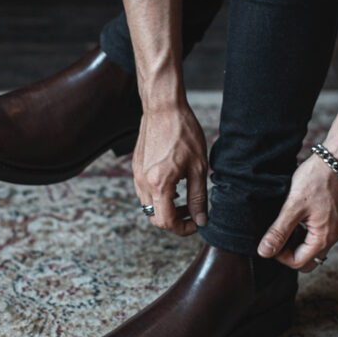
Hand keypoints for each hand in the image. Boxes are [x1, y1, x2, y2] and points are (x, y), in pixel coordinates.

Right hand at [132, 105, 208, 235]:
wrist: (163, 108)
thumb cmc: (183, 133)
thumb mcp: (198, 167)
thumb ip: (198, 197)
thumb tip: (201, 219)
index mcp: (159, 184)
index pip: (166, 222)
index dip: (183, 228)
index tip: (196, 222)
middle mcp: (143, 183)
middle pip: (155, 218)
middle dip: (175, 220)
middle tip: (192, 211)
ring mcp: (137, 175)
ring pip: (148, 206)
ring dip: (166, 209)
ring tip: (184, 197)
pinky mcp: (136, 167)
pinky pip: (144, 192)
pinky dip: (158, 196)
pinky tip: (174, 184)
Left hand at [257, 153, 337, 271]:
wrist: (337, 159)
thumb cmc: (317, 179)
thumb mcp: (293, 206)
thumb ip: (279, 231)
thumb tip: (264, 252)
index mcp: (324, 237)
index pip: (298, 263)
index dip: (279, 255)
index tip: (269, 240)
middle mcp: (332, 237)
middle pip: (306, 260)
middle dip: (288, 252)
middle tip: (276, 235)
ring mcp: (333, 228)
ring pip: (310, 248)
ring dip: (294, 242)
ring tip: (284, 224)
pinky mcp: (331, 220)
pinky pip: (315, 236)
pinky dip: (302, 233)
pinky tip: (293, 218)